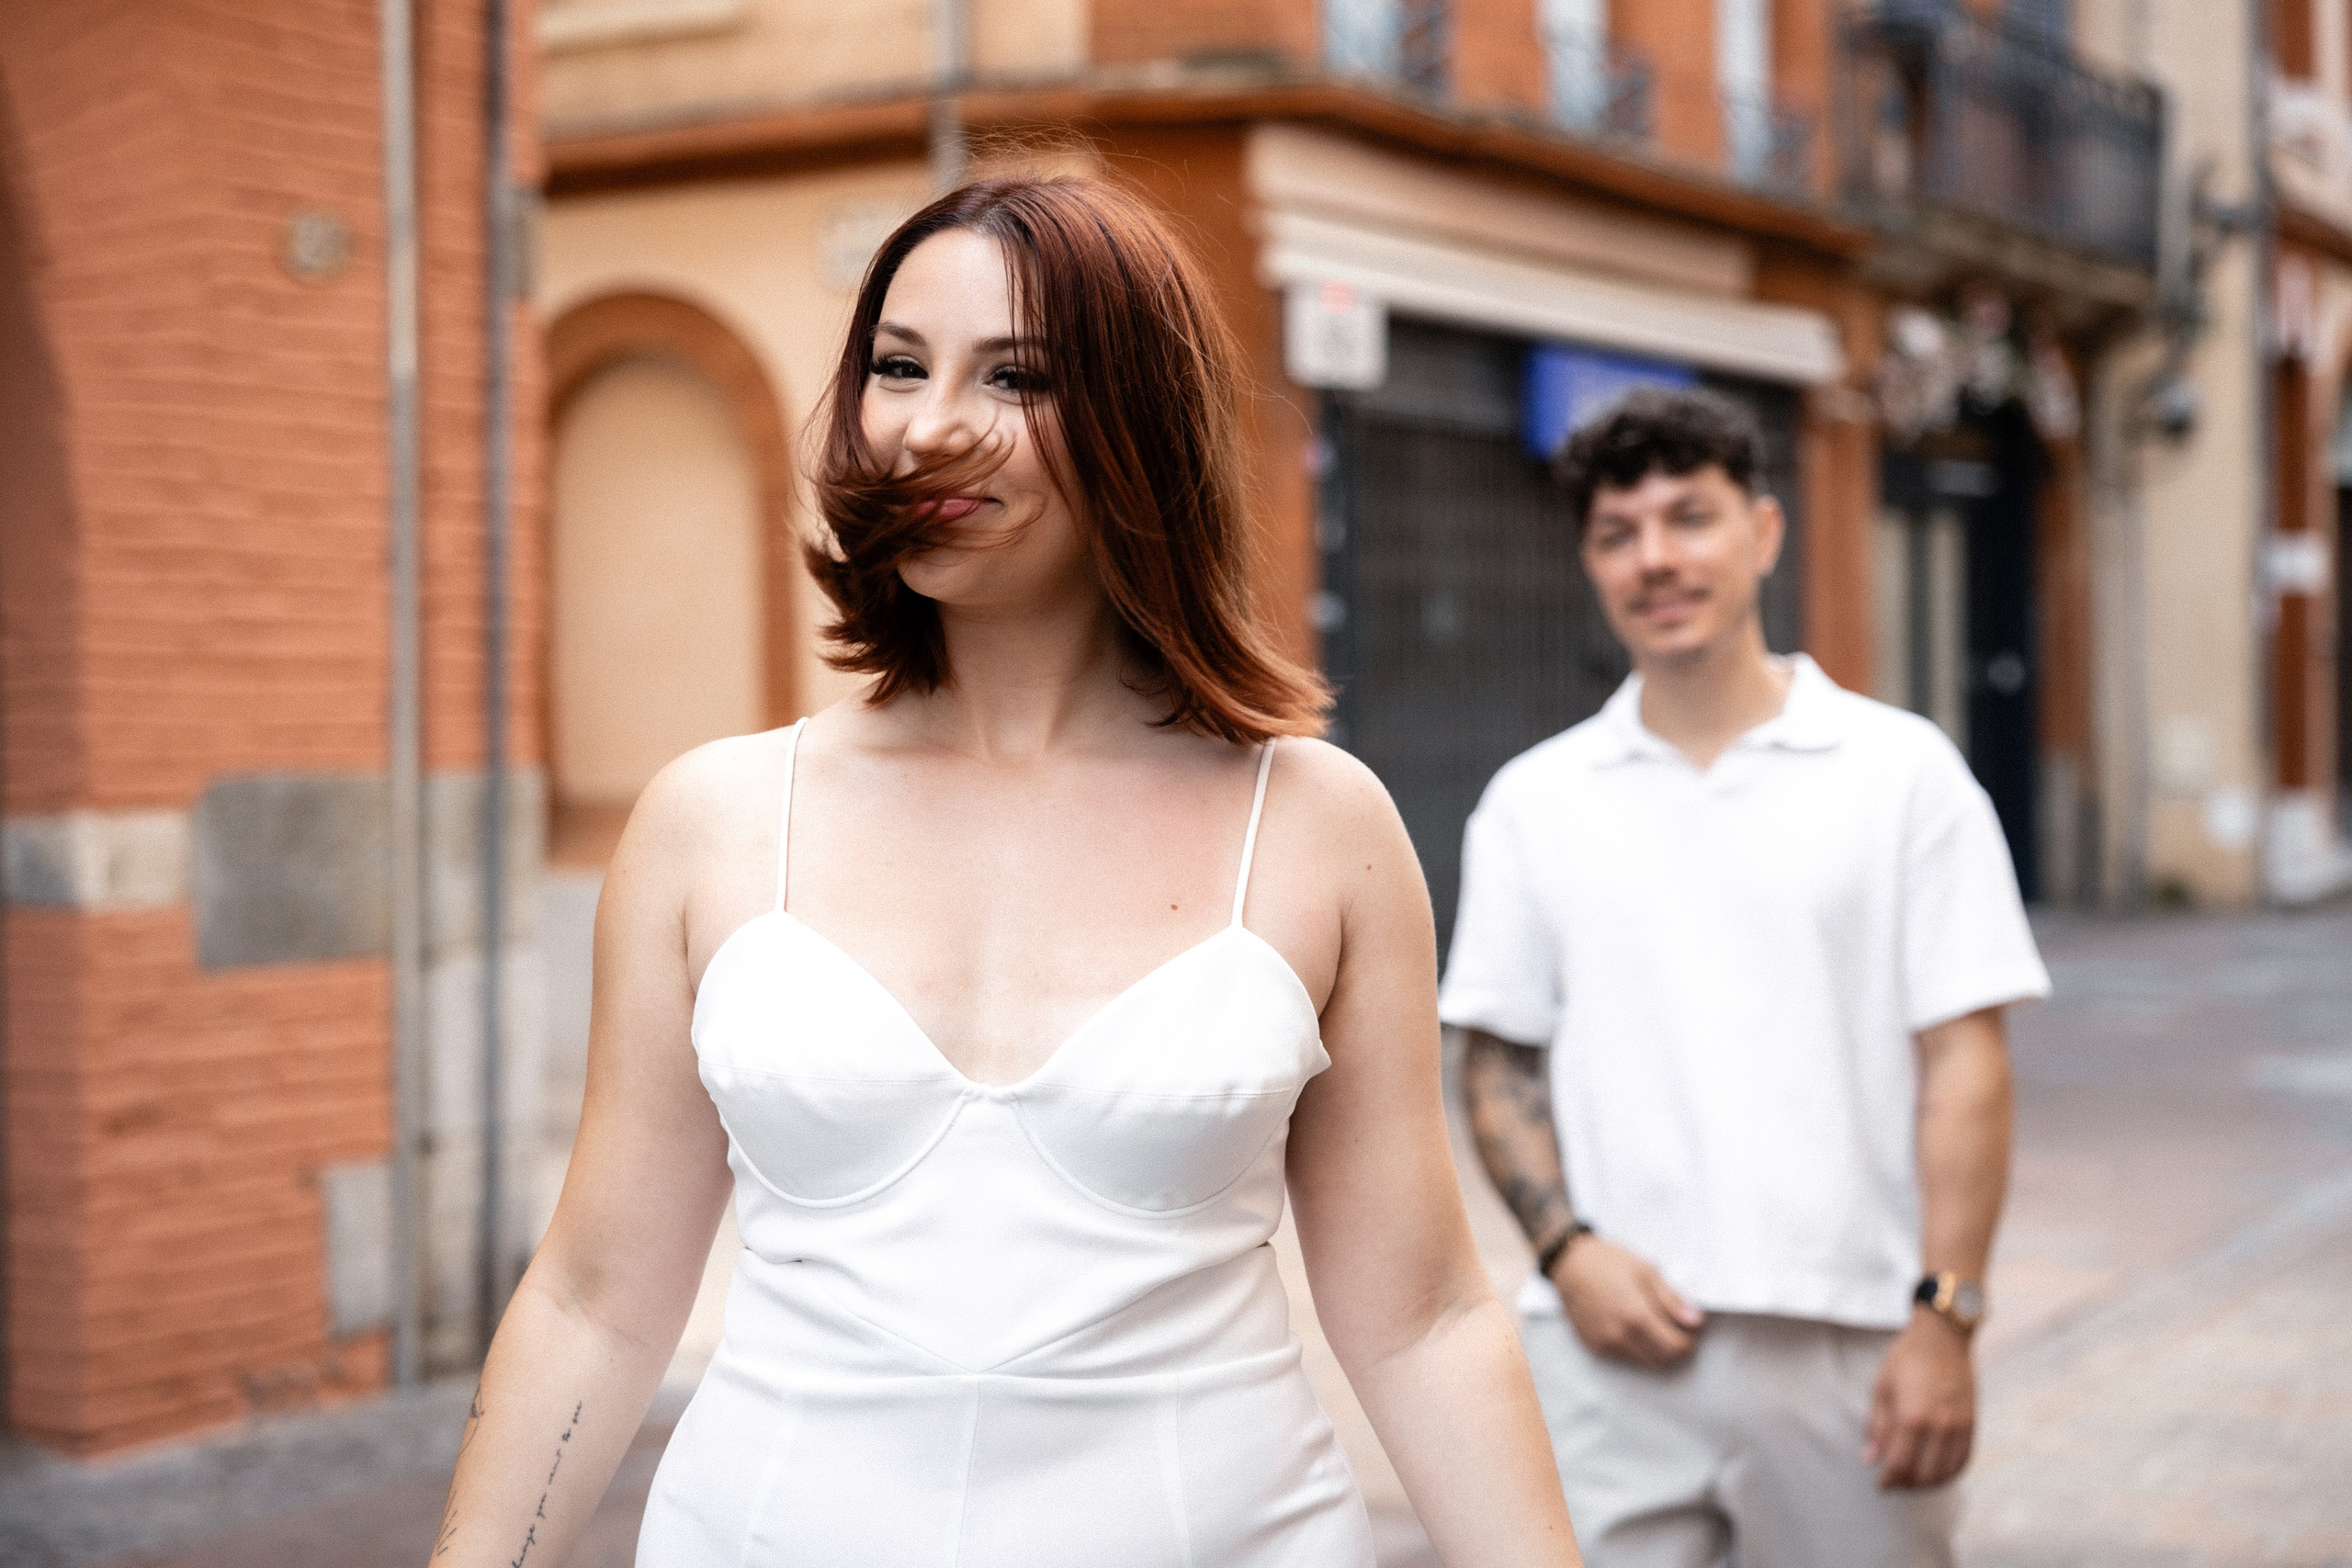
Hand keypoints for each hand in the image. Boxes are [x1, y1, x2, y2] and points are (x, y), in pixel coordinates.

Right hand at [1551, 1236, 1704, 1367]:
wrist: (1569, 1263)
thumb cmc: (1607, 1261)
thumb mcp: (1647, 1271)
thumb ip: (1672, 1300)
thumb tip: (1695, 1321)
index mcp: (1636, 1315)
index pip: (1675, 1347)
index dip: (1688, 1340)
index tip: (1689, 1328)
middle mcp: (1619, 1335)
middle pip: (1661, 1360)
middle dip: (1674, 1348)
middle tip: (1675, 1328)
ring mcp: (1605, 1343)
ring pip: (1643, 1362)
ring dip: (1655, 1350)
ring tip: (1653, 1324)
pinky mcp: (1594, 1346)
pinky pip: (1624, 1357)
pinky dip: (1636, 1347)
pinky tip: (1632, 1325)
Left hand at [1864, 1308, 1974, 1488]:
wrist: (1943, 1337)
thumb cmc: (1906, 1358)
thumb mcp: (1882, 1387)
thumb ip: (1877, 1426)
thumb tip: (1870, 1458)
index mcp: (1913, 1416)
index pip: (1900, 1463)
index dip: (1888, 1479)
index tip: (1880, 1485)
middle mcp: (1939, 1425)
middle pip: (1923, 1473)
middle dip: (1906, 1484)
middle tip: (1894, 1482)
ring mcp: (1959, 1426)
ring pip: (1945, 1472)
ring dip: (1927, 1482)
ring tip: (1912, 1479)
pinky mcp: (1972, 1423)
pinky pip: (1963, 1460)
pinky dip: (1949, 1473)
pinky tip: (1935, 1472)